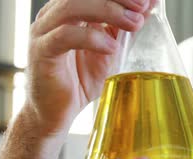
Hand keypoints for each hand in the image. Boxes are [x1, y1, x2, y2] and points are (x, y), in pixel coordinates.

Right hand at [25, 0, 152, 135]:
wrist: (55, 112)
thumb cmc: (78, 80)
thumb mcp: (110, 50)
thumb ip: (125, 28)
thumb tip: (150, 5)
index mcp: (68, 10)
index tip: (147, 0)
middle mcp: (53, 15)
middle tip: (142, 6)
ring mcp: (44, 31)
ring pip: (72, 7)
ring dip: (108, 11)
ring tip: (133, 24)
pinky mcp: (42, 51)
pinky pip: (65, 36)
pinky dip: (91, 38)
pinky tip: (111, 48)